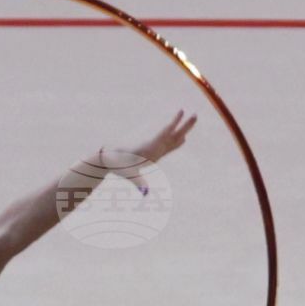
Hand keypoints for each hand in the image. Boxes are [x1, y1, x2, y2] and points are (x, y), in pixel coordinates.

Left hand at [71, 111, 196, 208]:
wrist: (109, 158)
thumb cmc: (119, 166)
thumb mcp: (130, 175)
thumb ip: (139, 183)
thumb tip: (146, 193)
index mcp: (149, 147)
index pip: (164, 133)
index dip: (173, 123)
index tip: (181, 111)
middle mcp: (154, 145)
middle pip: (172, 133)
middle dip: (184, 124)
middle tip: (195, 114)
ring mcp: (154, 148)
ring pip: (172, 138)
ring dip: (182, 129)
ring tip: (192, 119)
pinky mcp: (153, 152)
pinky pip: (168, 146)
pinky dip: (176, 142)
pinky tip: (182, 139)